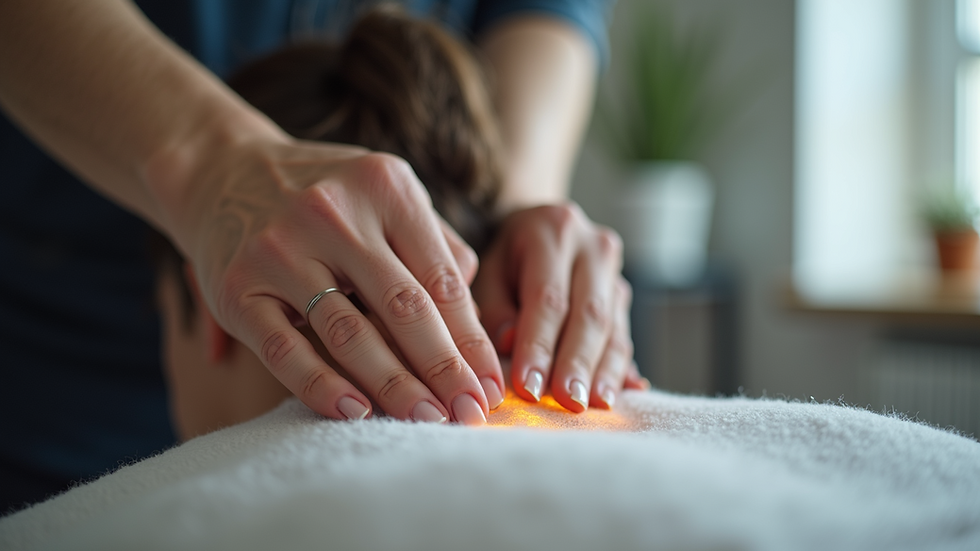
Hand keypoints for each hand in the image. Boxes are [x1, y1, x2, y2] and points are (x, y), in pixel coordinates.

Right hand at [155, 136, 503, 424]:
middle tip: (471, 413)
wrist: (222, 169)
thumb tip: (472, 315)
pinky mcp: (236, 288)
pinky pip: (284, 348)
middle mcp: (334, 214)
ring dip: (395, 385)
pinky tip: (356, 412)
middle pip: (404, 307)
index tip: (492, 384)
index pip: (442, 278)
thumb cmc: (325, 194)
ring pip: (349, 332)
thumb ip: (434, 243)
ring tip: (427, 420)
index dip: (472, 339)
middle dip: (445, 369)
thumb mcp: (383, 192)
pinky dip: (321, 386)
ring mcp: (280, 250)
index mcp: (384, 187)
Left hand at [472, 203, 644, 411]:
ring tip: (594, 404)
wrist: (541, 227)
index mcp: (552, 230)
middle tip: (569, 402)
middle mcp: (593, 247)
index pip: (547, 297)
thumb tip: (510, 343)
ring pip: (612, 328)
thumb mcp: (488, 268)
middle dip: (578, 363)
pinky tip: (621, 393)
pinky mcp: (623, 296)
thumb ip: (495, 306)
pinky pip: (623, 336)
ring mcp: (614, 272)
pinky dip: (620, 368)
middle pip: (588, 313)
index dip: (539, 345)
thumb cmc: (506, 257)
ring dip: (604, 371)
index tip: (528, 386)